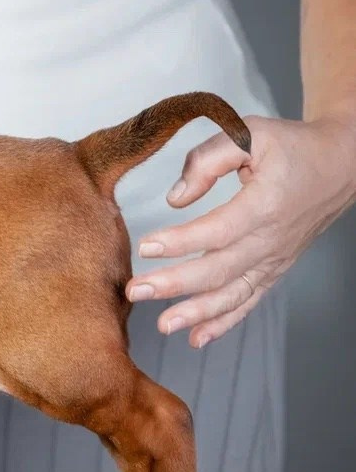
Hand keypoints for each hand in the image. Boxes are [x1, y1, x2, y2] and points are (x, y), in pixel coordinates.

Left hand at [126, 115, 355, 347]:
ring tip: (164, 325)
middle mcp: (270, 239)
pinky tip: (196, 337)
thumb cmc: (291, 147)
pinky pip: (248, 301)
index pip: (218, 230)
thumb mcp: (251, 133)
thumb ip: (209, 159)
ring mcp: (273, 259)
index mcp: (265, 205)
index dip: (181, 241)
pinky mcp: (273, 269)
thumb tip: (176, 198)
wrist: (340, 164)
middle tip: (137, 291)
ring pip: (233, 293)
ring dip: (197, 313)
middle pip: (219, 270)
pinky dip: (223, 322)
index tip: (146, 246)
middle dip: (175, 284)